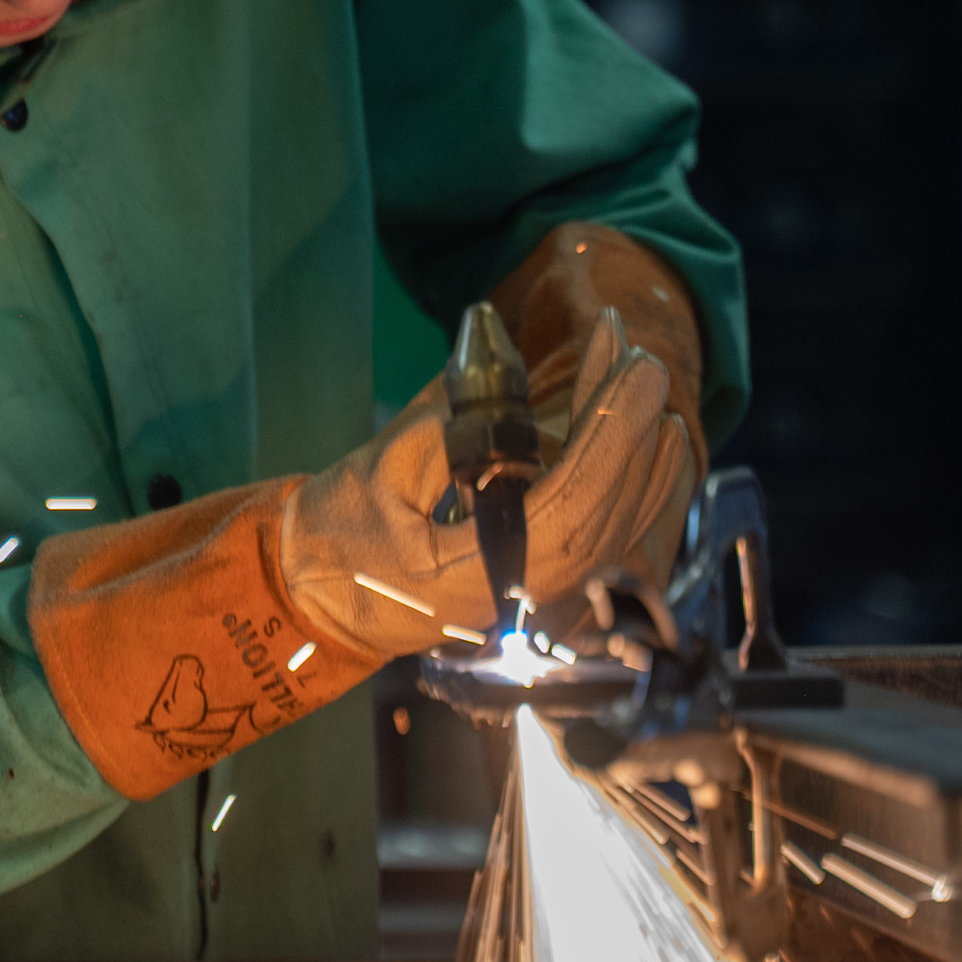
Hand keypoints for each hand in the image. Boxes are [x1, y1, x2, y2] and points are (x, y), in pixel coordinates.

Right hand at [280, 310, 694, 654]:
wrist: (315, 603)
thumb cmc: (336, 543)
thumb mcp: (379, 475)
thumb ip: (445, 427)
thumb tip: (494, 362)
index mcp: (482, 576)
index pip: (572, 505)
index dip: (611, 436)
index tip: (634, 372)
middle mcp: (524, 594)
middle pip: (605, 511)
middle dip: (630, 429)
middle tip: (641, 358)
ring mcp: (535, 593)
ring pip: (613, 524)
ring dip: (638, 452)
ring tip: (643, 380)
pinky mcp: (535, 579)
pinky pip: (600, 532)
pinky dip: (628, 482)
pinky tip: (645, 440)